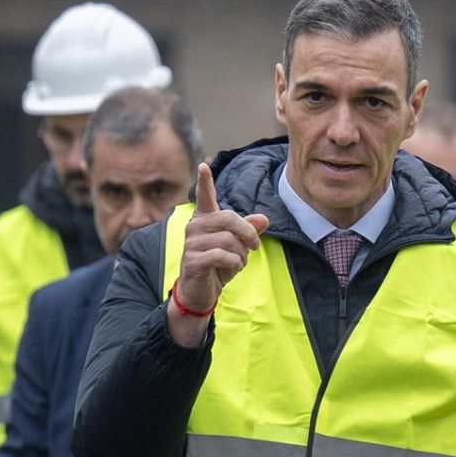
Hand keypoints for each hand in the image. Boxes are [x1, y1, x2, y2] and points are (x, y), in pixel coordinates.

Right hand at [169, 162, 269, 346]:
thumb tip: (264, 219)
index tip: (203, 164)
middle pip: (230, 218)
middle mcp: (194, 227)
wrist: (201, 292)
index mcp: (205, 219)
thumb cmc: (218, 265)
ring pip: (229, 239)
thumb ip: (249, 231)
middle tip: (254, 247)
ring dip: (242, 254)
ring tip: (238, 262)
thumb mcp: (238, 247)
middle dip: (248, 234)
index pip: (204, 197)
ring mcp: (191, 243)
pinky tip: (233, 269)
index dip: (204, 181)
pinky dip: (235, 264)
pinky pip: (223, 256)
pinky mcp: (192, 260)